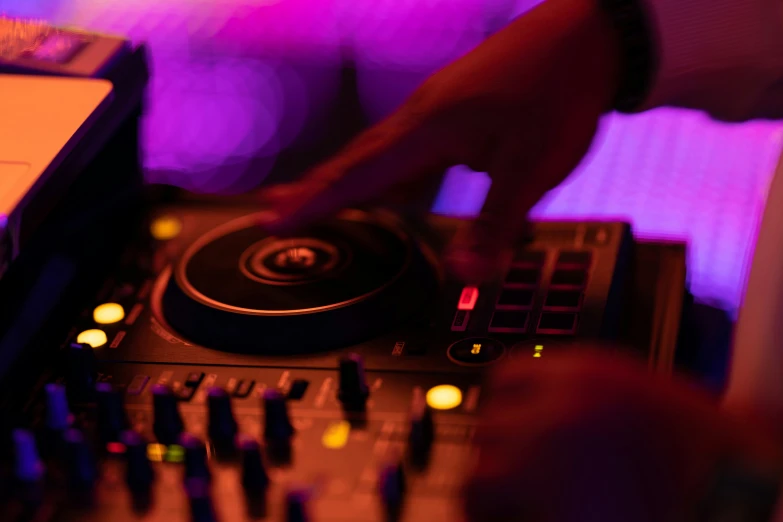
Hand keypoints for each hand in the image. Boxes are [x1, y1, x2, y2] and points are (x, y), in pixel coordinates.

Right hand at [258, 0, 620, 281]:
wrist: (588, 34)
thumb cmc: (558, 90)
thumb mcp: (531, 168)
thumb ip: (494, 225)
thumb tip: (466, 276)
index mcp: (428, 129)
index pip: (356, 174)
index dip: (313, 202)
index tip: (273, 220)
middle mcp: (422, 115)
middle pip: (354, 160)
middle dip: (314, 190)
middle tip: (274, 211)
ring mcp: (437, 108)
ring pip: (380, 154)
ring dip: (348, 182)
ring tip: (319, 202)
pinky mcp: (456, 108)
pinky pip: (408, 148)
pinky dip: (390, 173)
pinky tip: (399, 190)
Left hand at [462, 349, 782, 521]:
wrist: (734, 498)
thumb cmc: (708, 462)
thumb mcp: (650, 403)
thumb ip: (593, 399)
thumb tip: (555, 412)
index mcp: (587, 373)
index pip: (507, 377)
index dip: (509, 411)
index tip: (514, 436)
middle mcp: (560, 402)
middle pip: (491, 421)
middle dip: (503, 454)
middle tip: (523, 485)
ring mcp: (546, 448)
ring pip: (481, 468)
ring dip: (495, 492)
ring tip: (525, 511)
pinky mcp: (538, 494)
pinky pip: (486, 505)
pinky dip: (498, 518)